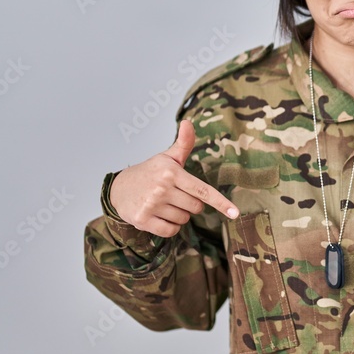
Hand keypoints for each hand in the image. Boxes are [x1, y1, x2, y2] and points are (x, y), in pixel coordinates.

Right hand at [109, 119, 239, 236]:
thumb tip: (188, 122)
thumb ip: (183, 144)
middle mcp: (162, 188)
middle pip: (196, 207)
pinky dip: (169, 227)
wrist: (118, 188)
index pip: (203, 190)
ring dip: (178, 215)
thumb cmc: (150, 172)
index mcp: (172, 173)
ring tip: (164, 204)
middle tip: (175, 195)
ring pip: (183, 220)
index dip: (221, 202)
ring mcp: (152, 205)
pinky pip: (170, 231)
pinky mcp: (143, 220)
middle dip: (191, 204)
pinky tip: (159, 216)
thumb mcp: (167, 158)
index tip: (235, 213)